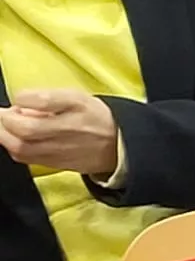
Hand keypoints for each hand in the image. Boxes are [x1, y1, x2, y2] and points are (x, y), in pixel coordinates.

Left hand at [0, 89, 118, 176]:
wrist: (116, 145)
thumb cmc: (94, 117)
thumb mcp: (78, 97)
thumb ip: (48, 99)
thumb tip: (20, 105)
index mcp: (78, 106)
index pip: (44, 100)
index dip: (24, 98)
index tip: (20, 97)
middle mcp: (69, 129)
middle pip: (27, 129)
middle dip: (5, 120)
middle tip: (2, 113)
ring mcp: (61, 150)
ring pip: (21, 147)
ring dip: (4, 135)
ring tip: (5, 125)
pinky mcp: (53, 163)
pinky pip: (24, 157)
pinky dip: (12, 146)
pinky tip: (13, 138)